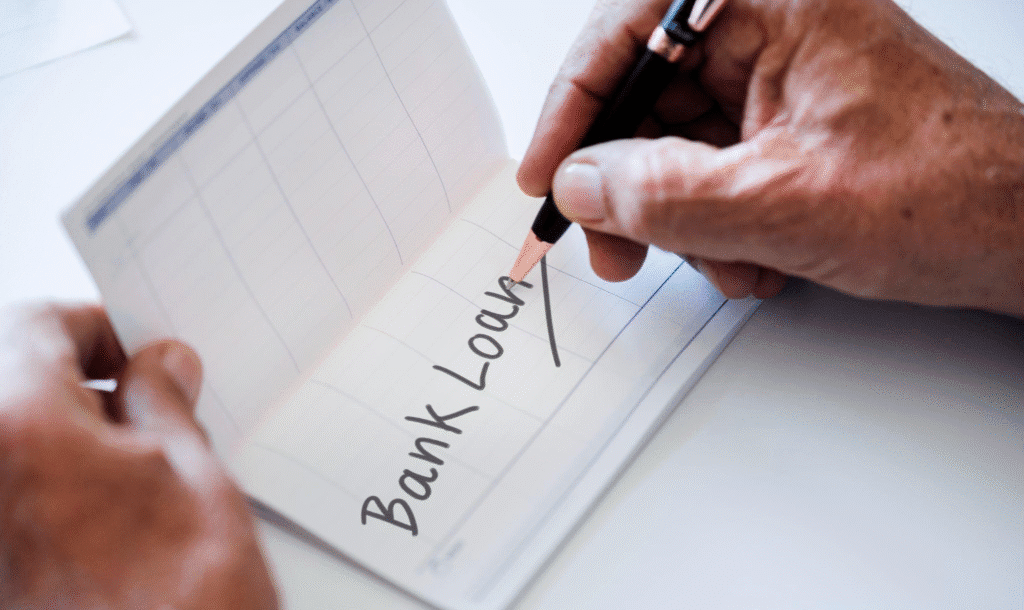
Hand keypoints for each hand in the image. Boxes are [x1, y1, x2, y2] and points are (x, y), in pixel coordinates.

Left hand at [0, 304, 278, 608]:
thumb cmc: (182, 600)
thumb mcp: (195, 474)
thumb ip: (164, 401)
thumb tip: (158, 366)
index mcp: (19, 427)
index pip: (37, 327)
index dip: (96, 329)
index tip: (134, 351)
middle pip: (16, 384)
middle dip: (85, 385)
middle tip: (151, 407)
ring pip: (17, 442)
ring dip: (71, 437)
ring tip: (142, 469)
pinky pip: (17, 491)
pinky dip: (58, 484)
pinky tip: (115, 511)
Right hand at [518, 0, 1023, 315]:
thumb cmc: (953, 192)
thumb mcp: (778, 202)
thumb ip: (659, 193)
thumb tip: (580, 183)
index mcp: (771, 0)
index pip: (628, 31)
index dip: (574, 106)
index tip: (547, 170)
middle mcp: (773, 26)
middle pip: (647, 96)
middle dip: (627, 184)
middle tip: (612, 243)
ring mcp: (782, 77)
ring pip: (677, 144)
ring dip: (678, 219)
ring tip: (718, 262)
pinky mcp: (789, 123)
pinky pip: (715, 168)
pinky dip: (714, 224)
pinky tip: (749, 259)